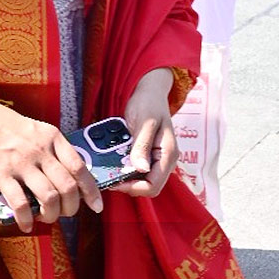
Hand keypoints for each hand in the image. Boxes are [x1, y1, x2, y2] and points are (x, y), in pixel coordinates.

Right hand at [0, 95, 101, 232]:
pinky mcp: (1, 174)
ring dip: (51, 215)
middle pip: (68, 187)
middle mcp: (40, 150)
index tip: (96, 205)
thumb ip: (53, 148)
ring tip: (46, 218)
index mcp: (52, 137)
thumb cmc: (6, 125)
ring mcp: (21, 163)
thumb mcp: (37, 129)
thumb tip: (68, 175)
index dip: (91, 190)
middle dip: (71, 207)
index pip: (80, 167)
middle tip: (65, 213)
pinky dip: (26, 219)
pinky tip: (25, 224)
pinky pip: (20, 203)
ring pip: (49, 197)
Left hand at [113, 68, 176, 197]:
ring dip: (126, 178)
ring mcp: (157, 159)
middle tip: (110, 176)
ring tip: (109, 169)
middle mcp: (165, 160)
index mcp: (168, 154)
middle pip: (148, 187)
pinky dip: (126, 169)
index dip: (134, 187)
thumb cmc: (149, 102)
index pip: (153, 185)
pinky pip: (137, 169)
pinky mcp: (149, 155)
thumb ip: (142, 145)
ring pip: (142, 180)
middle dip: (129, 185)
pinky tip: (114, 162)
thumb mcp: (145, 122)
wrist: (149, 91)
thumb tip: (140, 169)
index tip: (115, 180)